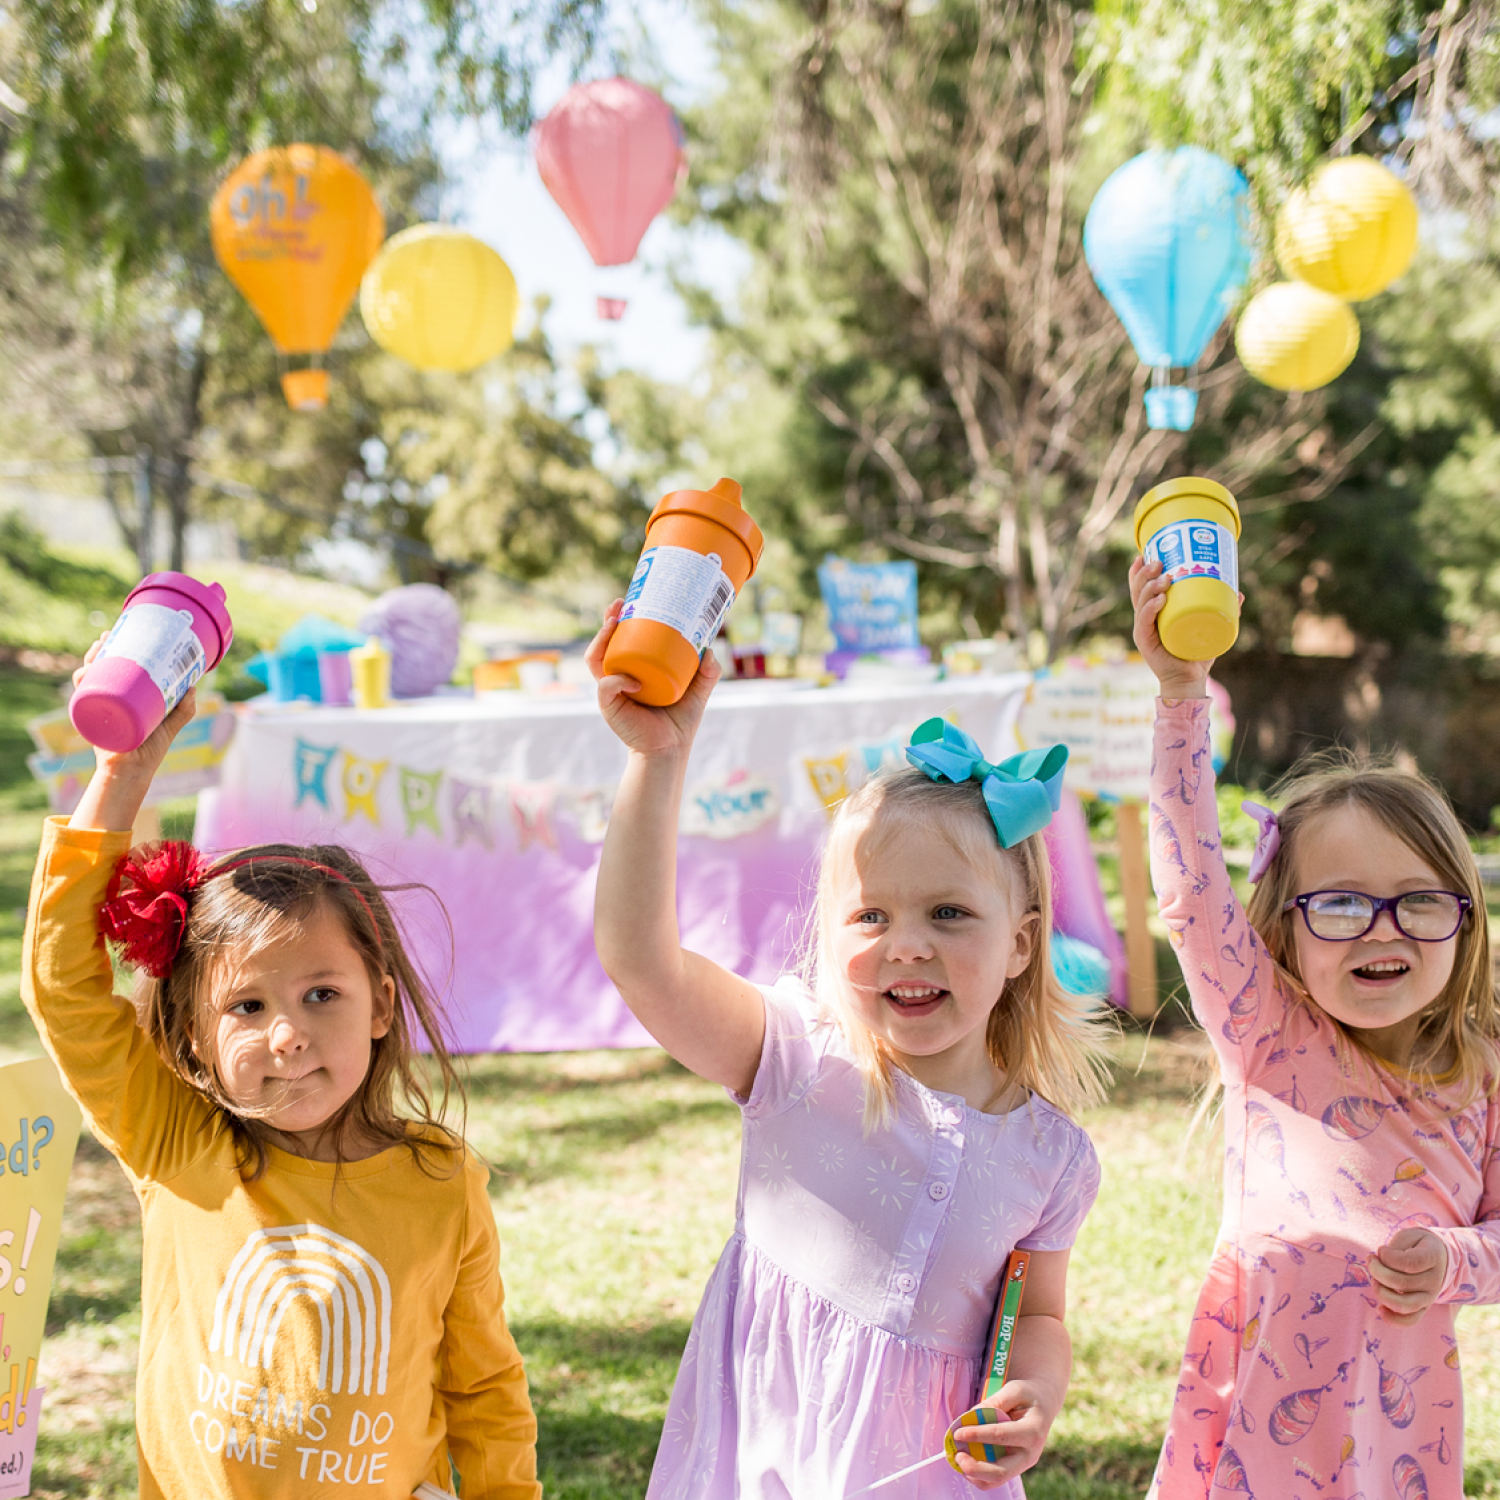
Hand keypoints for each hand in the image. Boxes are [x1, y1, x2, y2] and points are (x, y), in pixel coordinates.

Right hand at [69, 632, 199, 832]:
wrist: (136, 771)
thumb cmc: (150, 748)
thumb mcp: (171, 723)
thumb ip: (184, 707)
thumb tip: (195, 685)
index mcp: (123, 696)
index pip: (114, 667)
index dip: (114, 649)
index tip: (120, 633)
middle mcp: (108, 699)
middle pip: (98, 668)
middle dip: (98, 649)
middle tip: (108, 637)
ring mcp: (98, 708)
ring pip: (87, 678)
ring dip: (89, 660)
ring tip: (99, 650)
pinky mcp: (94, 720)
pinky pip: (83, 699)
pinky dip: (83, 684)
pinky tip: (86, 672)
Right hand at [585, 599, 719, 760]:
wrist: (671, 749)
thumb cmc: (680, 719)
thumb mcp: (698, 689)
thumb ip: (708, 670)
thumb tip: (710, 648)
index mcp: (634, 668)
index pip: (621, 639)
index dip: (619, 619)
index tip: (628, 600)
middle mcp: (618, 676)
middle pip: (603, 644)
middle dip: (607, 621)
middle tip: (618, 605)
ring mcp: (611, 690)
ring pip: (596, 659)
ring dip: (601, 639)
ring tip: (614, 624)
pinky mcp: (609, 706)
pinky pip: (607, 687)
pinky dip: (618, 681)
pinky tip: (634, 681)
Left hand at [947, 1379, 1057, 1489]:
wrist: (1043, 1407)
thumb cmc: (1028, 1396)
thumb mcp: (1015, 1390)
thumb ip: (996, 1401)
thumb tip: (972, 1415)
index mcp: (1032, 1432)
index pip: (1001, 1436)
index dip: (978, 1435)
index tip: (958, 1433)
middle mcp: (1029, 1454)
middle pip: (1002, 1472)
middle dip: (976, 1468)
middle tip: (958, 1456)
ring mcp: (1022, 1464)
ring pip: (997, 1480)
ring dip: (975, 1475)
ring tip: (958, 1460)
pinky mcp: (1015, 1468)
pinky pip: (995, 1479)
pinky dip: (978, 1476)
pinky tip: (966, 1463)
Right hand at [1129, 556, 1212, 699]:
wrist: (1189, 681)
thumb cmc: (1196, 654)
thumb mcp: (1209, 626)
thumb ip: (1223, 610)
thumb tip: (1239, 593)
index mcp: (1152, 613)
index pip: (1140, 588)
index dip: (1139, 571)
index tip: (1146, 553)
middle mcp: (1144, 619)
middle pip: (1137, 590)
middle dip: (1145, 573)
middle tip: (1159, 561)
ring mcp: (1142, 630)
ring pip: (1139, 602)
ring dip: (1149, 587)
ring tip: (1164, 578)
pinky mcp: (1146, 642)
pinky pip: (1144, 622)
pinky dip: (1150, 609)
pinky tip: (1160, 599)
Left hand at [1370, 1228, 1447, 1324]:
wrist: (1439, 1258)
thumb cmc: (1417, 1244)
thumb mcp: (1409, 1236)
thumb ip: (1395, 1249)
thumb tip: (1380, 1263)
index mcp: (1432, 1258)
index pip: (1409, 1263)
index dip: (1388, 1257)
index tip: (1381, 1249)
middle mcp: (1434, 1280)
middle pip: (1402, 1283)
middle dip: (1377, 1271)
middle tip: (1371, 1260)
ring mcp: (1430, 1297)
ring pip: (1405, 1304)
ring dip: (1381, 1293)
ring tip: (1374, 1280)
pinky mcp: (1423, 1307)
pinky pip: (1411, 1320)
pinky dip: (1394, 1320)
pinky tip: (1379, 1309)